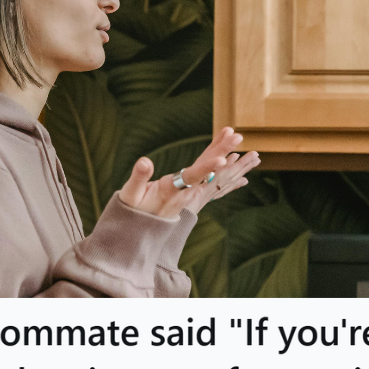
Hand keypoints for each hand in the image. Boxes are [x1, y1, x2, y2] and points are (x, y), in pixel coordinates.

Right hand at [118, 127, 250, 218]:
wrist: (140, 232)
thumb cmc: (133, 212)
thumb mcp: (130, 196)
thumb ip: (138, 179)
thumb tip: (145, 161)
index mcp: (171, 191)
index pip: (192, 177)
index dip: (207, 167)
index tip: (222, 159)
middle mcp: (185, 192)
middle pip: (207, 170)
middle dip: (222, 151)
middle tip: (238, 136)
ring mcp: (189, 192)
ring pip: (210, 171)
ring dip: (224, 154)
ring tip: (237, 137)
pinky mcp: (189, 189)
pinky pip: (206, 173)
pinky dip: (217, 162)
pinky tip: (231, 156)